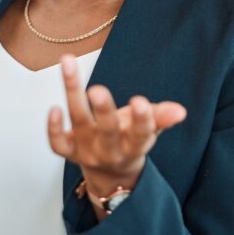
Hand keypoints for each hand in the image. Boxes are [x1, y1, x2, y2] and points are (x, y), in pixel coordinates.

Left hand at [47, 54, 186, 195]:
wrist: (111, 172)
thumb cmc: (129, 140)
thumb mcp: (148, 130)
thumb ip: (162, 117)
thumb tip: (180, 111)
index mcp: (133, 146)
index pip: (140, 135)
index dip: (141, 120)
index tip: (140, 101)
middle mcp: (110, 150)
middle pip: (106, 131)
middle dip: (103, 111)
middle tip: (97, 89)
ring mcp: (87, 151)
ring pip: (79, 123)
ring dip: (73, 94)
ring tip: (69, 62)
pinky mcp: (69, 151)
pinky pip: (57, 144)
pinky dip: (53, 129)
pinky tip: (53, 107)